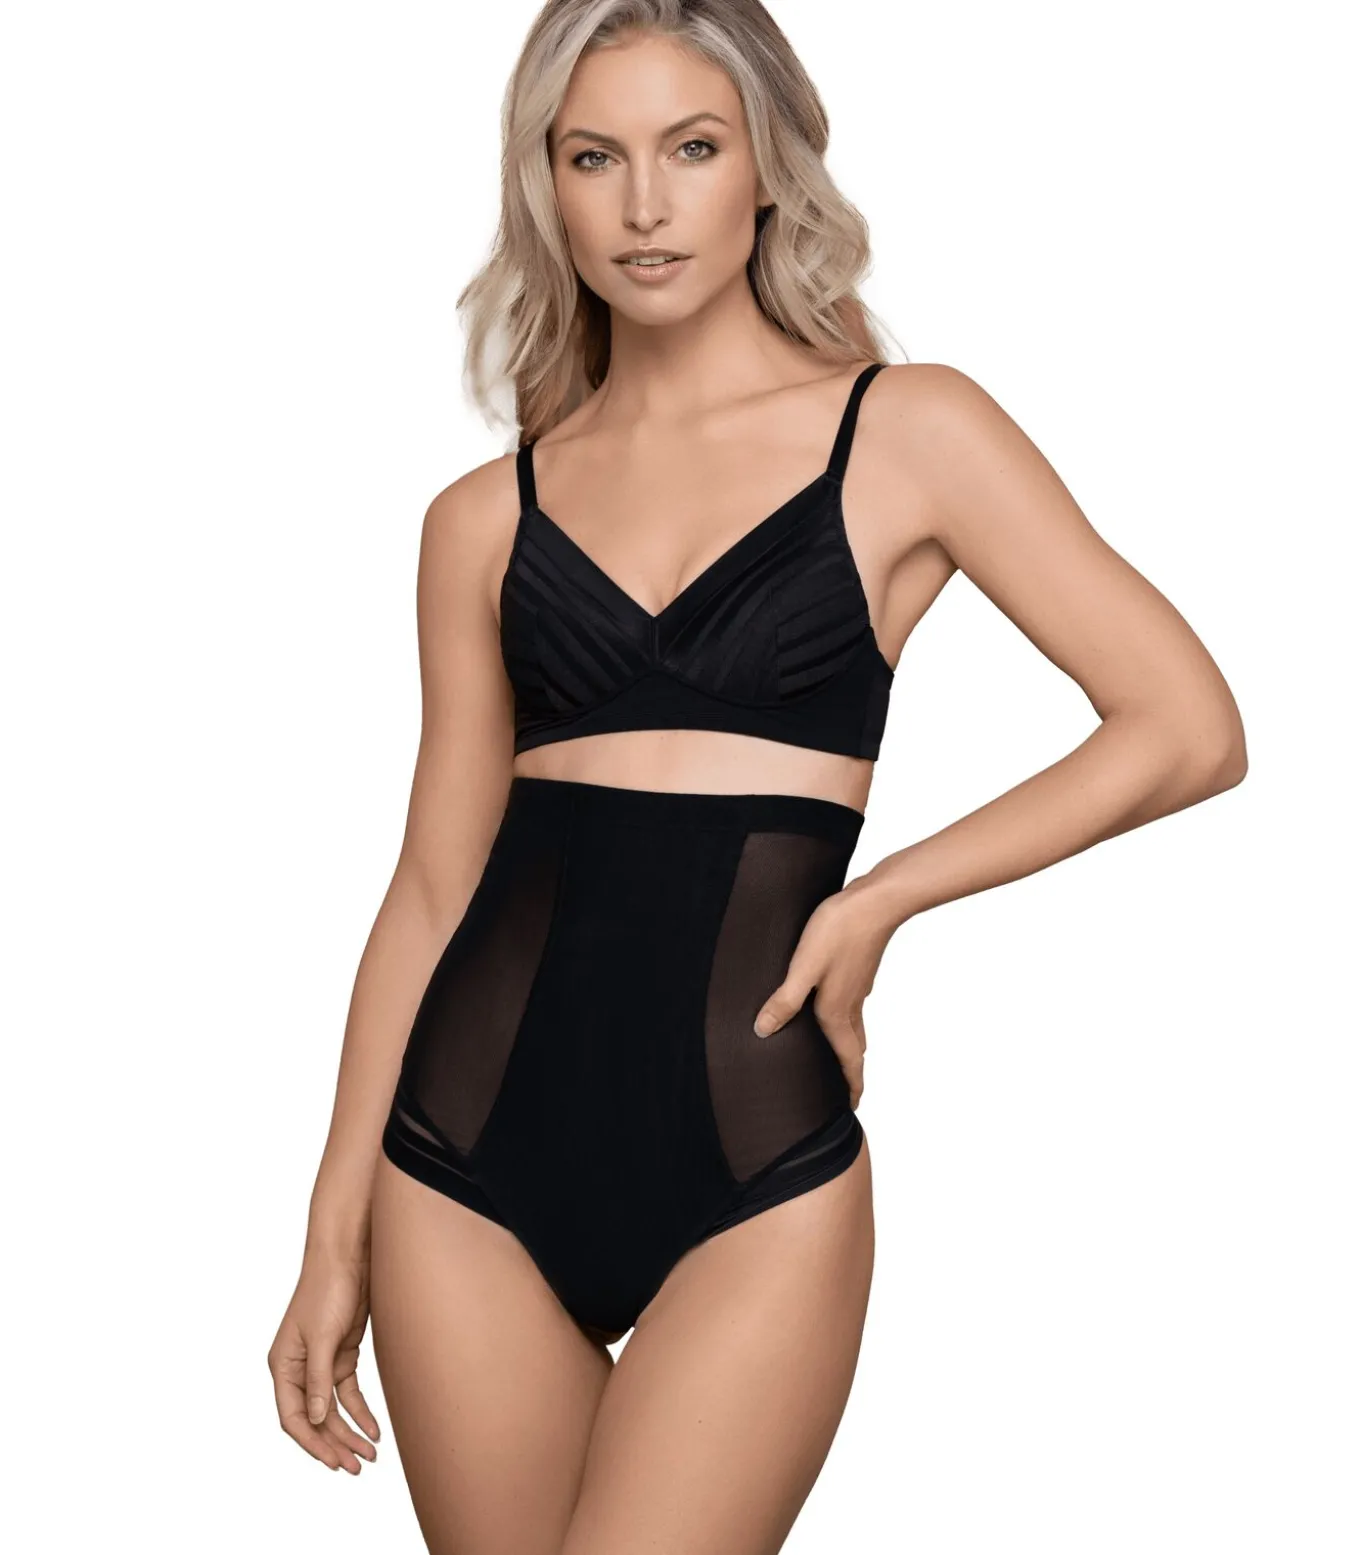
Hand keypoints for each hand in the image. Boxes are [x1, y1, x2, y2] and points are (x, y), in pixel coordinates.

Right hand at [268, 1247, 380, 1473]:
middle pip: (314, 1419)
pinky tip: (374, 1430)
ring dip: (349, 1433)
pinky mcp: (342, 1356)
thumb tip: (317, 1420)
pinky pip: (348, 1394)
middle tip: (356, 1468)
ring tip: (369, 1456)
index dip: (311, 1443)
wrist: (350, 1258)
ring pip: (332, 1411)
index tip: (333, 1462)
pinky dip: (360, 1413)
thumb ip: (318, 1379)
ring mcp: (321, 1364)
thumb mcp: (322, 1337)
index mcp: (283, 1366)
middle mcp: (299, 1369)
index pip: (293, 1416)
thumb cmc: (327, 1290)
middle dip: (333, 1445)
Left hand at [752, 875, 896, 1108]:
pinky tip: (835, 1007)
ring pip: (855, 1026)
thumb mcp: (803, 966)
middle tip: (845, 1091)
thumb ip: (784, 1000)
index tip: (852, 1107)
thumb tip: (762, 1032)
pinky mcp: (859, 969)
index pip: (847, 1059)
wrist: (877, 901)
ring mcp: (858, 986)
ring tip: (838, 1057)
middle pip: (854, 1048)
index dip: (850, 1085)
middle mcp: (851, 1004)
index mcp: (837, 1011)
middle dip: (850, 1072)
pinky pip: (853, 1005)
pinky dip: (846, 1020)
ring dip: (848, 1046)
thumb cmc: (839, 931)